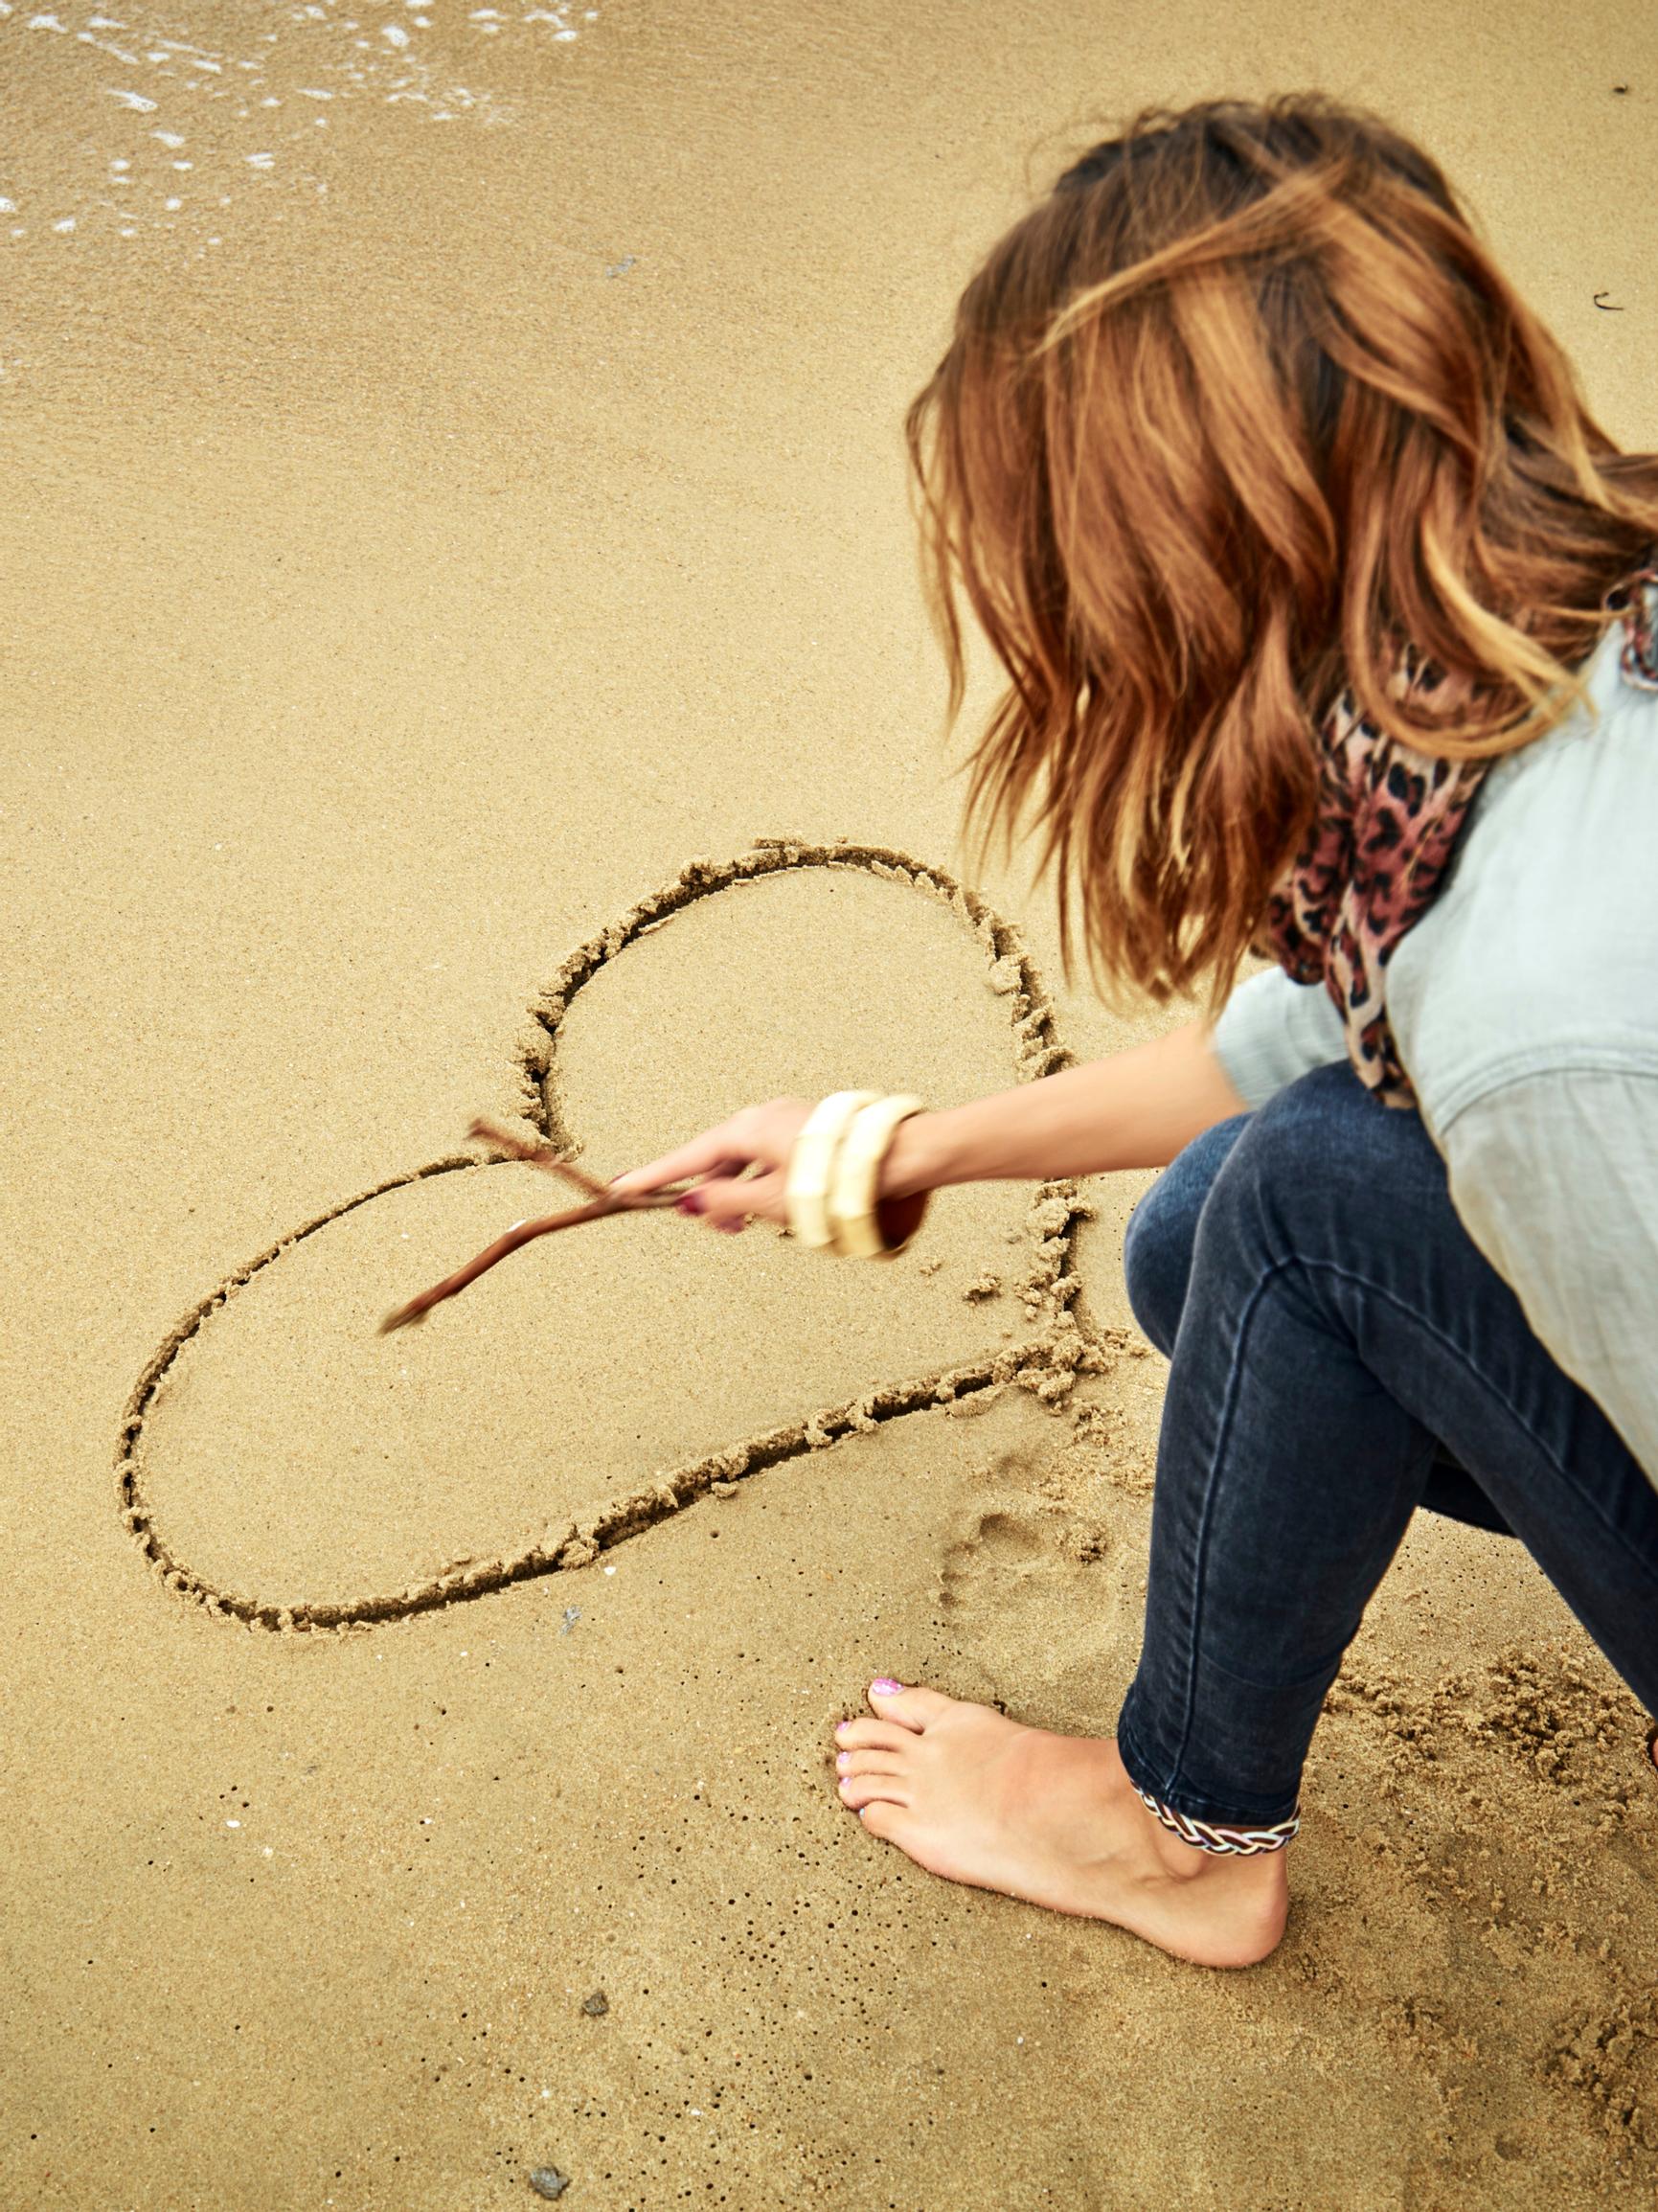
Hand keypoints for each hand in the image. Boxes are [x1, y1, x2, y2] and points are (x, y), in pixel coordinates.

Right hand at [607, 1097, 815, 1234]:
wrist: (894, 1157)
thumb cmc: (833, 1180)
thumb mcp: (771, 1201)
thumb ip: (725, 1203)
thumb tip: (690, 1203)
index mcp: (745, 1130)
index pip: (688, 1158)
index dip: (654, 1177)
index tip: (622, 1187)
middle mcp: (761, 1118)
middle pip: (717, 1159)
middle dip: (711, 1195)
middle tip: (720, 1230)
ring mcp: (785, 1120)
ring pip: (745, 1160)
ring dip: (740, 1193)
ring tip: (752, 1224)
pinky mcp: (806, 1130)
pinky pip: (769, 1156)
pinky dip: (762, 1181)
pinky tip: (777, 1205)